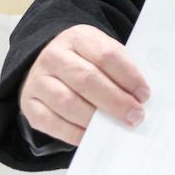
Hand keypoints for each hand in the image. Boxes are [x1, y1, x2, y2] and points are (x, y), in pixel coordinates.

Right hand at [19, 25, 149, 145]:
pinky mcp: (29, 104)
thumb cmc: (86, 61)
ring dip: (96, 119)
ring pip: (68, 102)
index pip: (106, 55)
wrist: (50, 63)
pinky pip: (52, 123)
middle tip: (135, 115)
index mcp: (77, 37)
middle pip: (87, 80)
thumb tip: (141, 98)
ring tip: (116, 127)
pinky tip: (93, 136)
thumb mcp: (102, 52)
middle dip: (115, 101)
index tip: (145, 94)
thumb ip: (120, 70)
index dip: (128, 76)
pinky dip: (75, 133)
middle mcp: (53, 56)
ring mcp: (38, 80)